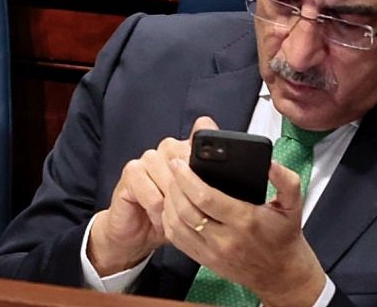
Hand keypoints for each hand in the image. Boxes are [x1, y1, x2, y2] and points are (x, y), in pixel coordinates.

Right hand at [86, 118, 206, 274]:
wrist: (137, 231)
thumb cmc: (173, 217)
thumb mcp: (200, 206)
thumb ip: (217, 192)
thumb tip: (245, 188)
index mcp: (188, 150)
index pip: (201, 145)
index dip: (208, 170)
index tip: (214, 195)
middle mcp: (168, 149)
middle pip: (187, 165)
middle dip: (192, 197)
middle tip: (194, 216)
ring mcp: (148, 159)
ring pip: (171, 182)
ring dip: (175, 208)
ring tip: (176, 221)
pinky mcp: (132, 172)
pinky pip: (153, 194)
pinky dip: (158, 213)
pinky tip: (158, 221)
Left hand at [163, 135, 325, 306]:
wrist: (282, 274)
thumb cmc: (284, 235)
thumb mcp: (292, 205)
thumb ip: (285, 180)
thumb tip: (270, 163)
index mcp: (245, 221)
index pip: (205, 197)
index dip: (186, 177)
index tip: (178, 162)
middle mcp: (226, 239)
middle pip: (186, 210)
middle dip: (174, 185)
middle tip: (171, 168)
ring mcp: (213, 253)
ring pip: (177, 225)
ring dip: (168, 201)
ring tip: (171, 184)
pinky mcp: (205, 261)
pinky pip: (177, 240)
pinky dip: (168, 220)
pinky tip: (172, 205)